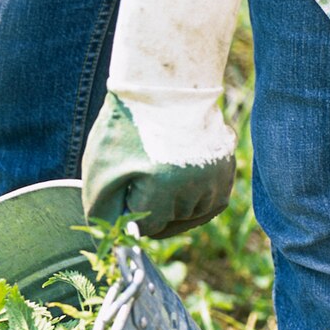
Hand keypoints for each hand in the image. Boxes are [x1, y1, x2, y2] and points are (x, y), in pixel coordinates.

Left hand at [82, 0, 242, 237]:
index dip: (131, 211)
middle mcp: (198, 183)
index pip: (148, 227)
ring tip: (160, 169)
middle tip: (142, 170)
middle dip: (153, 206)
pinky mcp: (229, 167)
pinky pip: (210, 201)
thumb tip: (118, 245)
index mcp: (164, 184)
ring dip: (174, 203)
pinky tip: (179, 178)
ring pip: (192, 214)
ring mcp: (219, 175)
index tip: (125, 187)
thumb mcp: (100, 170)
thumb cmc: (125, 127)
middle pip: (171, 223)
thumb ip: (105, 214)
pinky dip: (193, 197)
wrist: (161, 84)